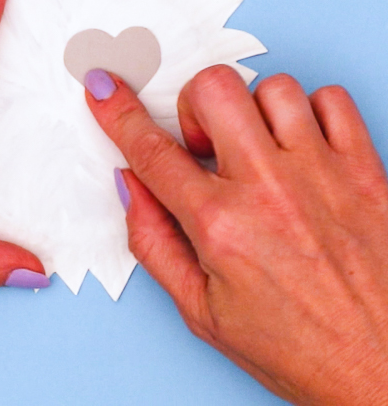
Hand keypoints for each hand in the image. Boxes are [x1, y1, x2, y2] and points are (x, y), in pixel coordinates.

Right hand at [85, 65, 387, 404]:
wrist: (387, 374)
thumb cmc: (298, 348)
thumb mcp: (202, 311)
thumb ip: (152, 241)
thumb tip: (131, 184)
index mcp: (221, 226)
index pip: (151, 150)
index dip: (116, 111)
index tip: (102, 87)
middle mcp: (270, 188)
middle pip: (213, 89)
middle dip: (193, 104)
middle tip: (204, 141)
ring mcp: (323, 173)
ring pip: (272, 87)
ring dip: (252, 111)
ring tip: (258, 149)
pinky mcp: (366, 169)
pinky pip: (331, 99)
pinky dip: (311, 111)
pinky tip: (302, 146)